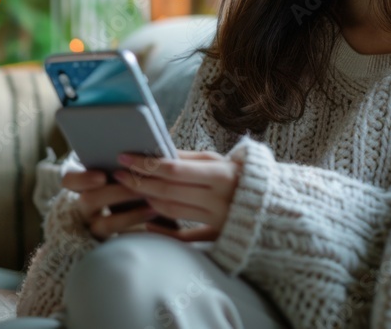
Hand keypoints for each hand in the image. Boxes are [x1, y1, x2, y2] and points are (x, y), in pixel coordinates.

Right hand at [61, 169, 159, 240]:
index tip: (101, 177)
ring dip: (131, 214)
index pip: (69, 180)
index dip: (83, 179)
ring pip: (106, 224)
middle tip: (139, 187)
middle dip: (117, 193)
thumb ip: (113, 162)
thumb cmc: (114, 178)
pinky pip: (119, 236)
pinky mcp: (107, 238)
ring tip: (153, 205)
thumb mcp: (108, 168)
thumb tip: (136, 154)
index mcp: (79, 184)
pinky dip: (137, 225)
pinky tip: (153, 214)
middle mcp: (83, 205)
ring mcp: (93, 223)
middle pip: (90, 200)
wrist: (112, 206)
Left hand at [112, 150, 240, 241]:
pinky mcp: (216, 236)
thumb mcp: (218, 160)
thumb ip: (188, 158)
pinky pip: (184, 238)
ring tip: (131, 189)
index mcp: (221, 174)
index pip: (175, 170)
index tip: (124, 157)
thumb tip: (156, 152)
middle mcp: (218, 199)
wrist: (271, 204)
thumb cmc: (239, 175)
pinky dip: (163, 231)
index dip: (146, 164)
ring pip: (172, 211)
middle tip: (118, 174)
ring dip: (148, 200)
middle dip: (139, 182)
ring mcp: (217, 220)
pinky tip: (147, 224)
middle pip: (169, 191)